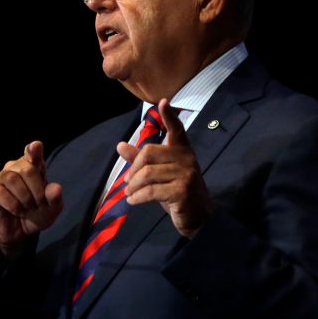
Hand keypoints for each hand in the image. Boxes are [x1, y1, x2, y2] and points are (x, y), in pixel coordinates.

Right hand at [0, 141, 62, 257]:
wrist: (19, 233)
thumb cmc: (36, 214)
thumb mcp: (51, 209)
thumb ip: (55, 198)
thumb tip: (56, 188)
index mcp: (32, 167)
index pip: (32, 154)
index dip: (34, 150)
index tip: (35, 146)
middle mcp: (15, 168)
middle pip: (26, 169)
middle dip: (36, 190)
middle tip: (38, 204)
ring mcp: (0, 178)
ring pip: (12, 179)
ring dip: (24, 198)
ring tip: (27, 209)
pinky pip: (0, 193)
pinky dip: (12, 205)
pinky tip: (16, 211)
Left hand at [118, 99, 213, 237]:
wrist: (198, 216)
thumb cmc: (176, 191)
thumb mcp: (158, 174)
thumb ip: (140, 159)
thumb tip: (119, 145)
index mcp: (182, 150)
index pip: (176, 129)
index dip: (168, 116)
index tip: (163, 102)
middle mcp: (186, 158)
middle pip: (148, 153)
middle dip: (132, 170)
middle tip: (127, 183)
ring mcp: (186, 174)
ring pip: (147, 174)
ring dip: (133, 186)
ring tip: (130, 194)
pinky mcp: (182, 191)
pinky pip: (151, 191)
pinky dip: (138, 197)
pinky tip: (133, 201)